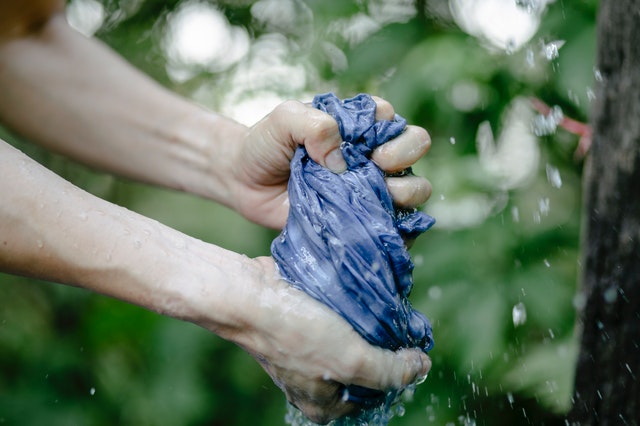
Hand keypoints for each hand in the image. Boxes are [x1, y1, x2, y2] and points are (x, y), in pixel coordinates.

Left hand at [230, 97, 432, 228]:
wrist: (245, 183)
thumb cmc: (266, 145)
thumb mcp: (284, 120)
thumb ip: (314, 125)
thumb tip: (343, 160)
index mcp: (359, 125)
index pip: (392, 120)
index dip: (387, 130)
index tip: (362, 143)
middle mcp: (372, 154)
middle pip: (417, 147)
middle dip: (404, 156)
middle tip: (376, 165)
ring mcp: (371, 189)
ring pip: (416, 189)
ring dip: (405, 193)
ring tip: (376, 198)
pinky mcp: (364, 221)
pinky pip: (397, 228)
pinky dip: (398, 231)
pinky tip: (378, 229)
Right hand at [232, 257, 430, 424]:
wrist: (250, 294)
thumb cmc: (295, 333)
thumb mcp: (351, 360)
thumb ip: (390, 370)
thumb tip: (420, 367)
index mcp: (326, 405)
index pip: (379, 394)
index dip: (397, 370)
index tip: (407, 345)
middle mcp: (317, 383)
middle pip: (367, 367)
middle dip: (382, 345)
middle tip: (392, 322)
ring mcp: (309, 353)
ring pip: (355, 341)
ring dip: (368, 324)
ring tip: (376, 306)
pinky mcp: (305, 325)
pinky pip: (339, 321)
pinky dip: (351, 310)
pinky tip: (357, 296)